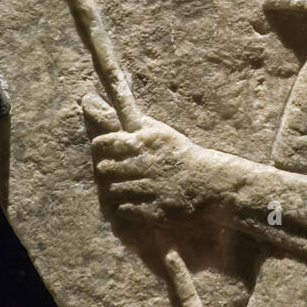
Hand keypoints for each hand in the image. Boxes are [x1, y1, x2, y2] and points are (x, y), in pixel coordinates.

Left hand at [82, 94, 216, 221]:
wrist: (209, 183)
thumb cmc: (179, 153)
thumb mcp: (158, 131)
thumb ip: (130, 117)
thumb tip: (97, 96)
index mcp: (144, 141)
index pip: (105, 143)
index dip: (101, 148)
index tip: (105, 152)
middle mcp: (145, 163)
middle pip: (104, 169)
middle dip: (106, 172)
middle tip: (114, 173)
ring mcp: (150, 188)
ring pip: (111, 191)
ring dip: (114, 191)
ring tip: (124, 188)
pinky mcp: (154, 210)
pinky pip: (123, 210)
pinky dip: (124, 208)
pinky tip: (133, 202)